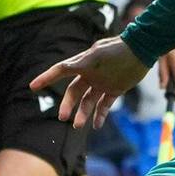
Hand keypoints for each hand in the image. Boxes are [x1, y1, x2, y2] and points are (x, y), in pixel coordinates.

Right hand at [29, 36, 148, 129]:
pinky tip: (96, 125)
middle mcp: (90, 74)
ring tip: (79, 126)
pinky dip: (100, 115)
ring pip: (88, 102)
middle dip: (67, 105)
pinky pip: (104, 105)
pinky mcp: (115, 89)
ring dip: (83, 114)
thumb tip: (64, 66)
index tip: (32, 87)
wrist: (142, 49)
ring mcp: (102, 83)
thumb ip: (82, 62)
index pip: (60, 71)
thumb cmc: (118, 50)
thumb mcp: (98, 55)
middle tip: (62, 117)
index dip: (46, 78)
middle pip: (74, 92)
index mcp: (82, 64)